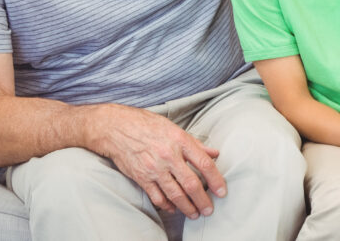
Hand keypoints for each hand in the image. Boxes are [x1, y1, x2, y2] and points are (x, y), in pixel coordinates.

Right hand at [88, 104, 225, 218]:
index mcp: (180, 141)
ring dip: (187, 207)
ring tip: (194, 214)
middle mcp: (168, 156)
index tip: (222, 191)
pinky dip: (167, 205)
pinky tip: (174, 209)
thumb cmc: (148, 125)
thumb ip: (196, 144)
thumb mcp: (175, 129)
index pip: (204, 163)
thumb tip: (215, 154)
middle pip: (191, 184)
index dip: (215, 180)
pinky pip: (157, 197)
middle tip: (209, 210)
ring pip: (175, 194)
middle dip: (202, 200)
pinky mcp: (141, 178)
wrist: (118, 128)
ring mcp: (154, 169)